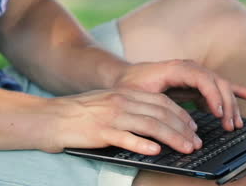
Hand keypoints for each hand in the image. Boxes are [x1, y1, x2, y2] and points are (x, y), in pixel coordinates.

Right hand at [43, 89, 201, 154]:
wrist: (50, 117)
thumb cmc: (78, 114)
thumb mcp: (108, 103)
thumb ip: (129, 108)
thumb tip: (153, 122)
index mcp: (124, 93)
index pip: (161, 101)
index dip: (181, 114)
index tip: (193, 127)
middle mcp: (121, 101)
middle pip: (161, 113)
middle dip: (182, 128)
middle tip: (196, 142)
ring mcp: (111, 116)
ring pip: (150, 125)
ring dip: (172, 137)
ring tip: (186, 148)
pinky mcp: (100, 131)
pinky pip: (126, 138)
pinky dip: (142, 144)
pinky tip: (155, 151)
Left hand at [113, 60, 245, 131]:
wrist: (125, 77)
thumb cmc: (130, 86)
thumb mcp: (137, 94)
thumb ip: (155, 103)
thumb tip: (174, 118)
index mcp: (175, 67)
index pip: (201, 77)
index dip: (212, 94)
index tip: (218, 113)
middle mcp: (189, 67)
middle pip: (216, 82)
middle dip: (226, 104)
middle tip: (229, 126)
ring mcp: (195, 74)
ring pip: (220, 86)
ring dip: (231, 104)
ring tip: (236, 124)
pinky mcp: (197, 83)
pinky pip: (219, 87)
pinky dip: (235, 91)